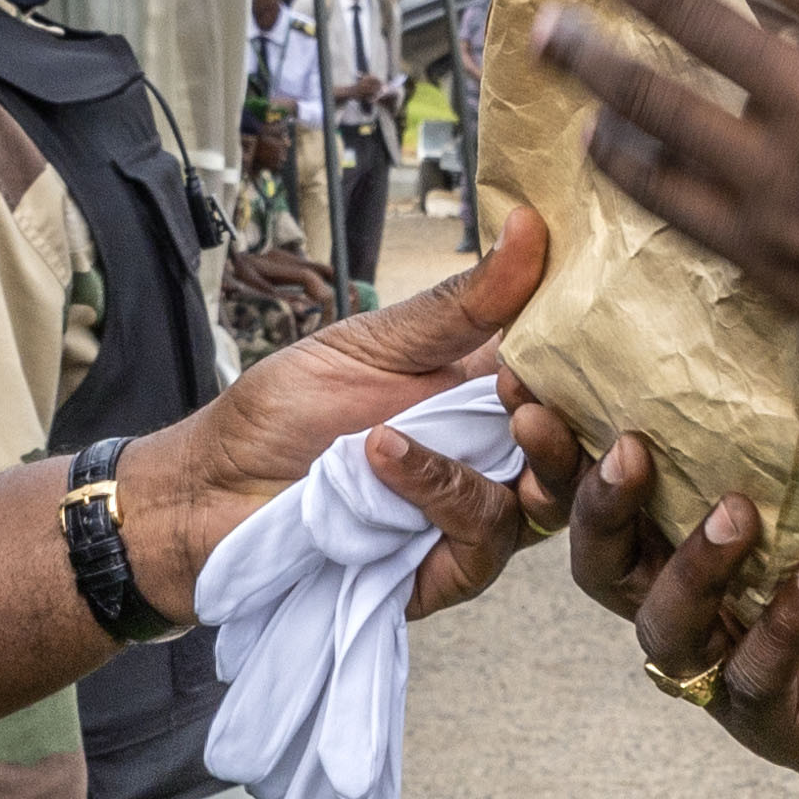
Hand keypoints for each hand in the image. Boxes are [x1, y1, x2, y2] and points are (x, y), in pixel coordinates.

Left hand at [112, 214, 546, 621]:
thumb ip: (460, 305)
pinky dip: (441, 491)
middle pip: (578, 452)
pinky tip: (387, 455)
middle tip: (537, 385)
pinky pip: (480, 540)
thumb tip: (529, 226)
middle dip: (575, 421)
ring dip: (523, 456)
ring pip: (545, 502)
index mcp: (487, 396)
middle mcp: (494, 460)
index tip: (585, 318)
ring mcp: (473, 517)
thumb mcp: (375, 342)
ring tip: (494, 413)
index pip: (568, 379)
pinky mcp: (444, 572)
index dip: (589, 358)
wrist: (210, 488)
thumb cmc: (285, 410)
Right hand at [529, 412, 798, 798]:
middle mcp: (718, 616)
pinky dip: (777, 625)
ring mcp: (743, 678)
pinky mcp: (788, 733)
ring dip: (688, 563)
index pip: (633, 505)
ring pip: (662, 629)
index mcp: (730, 555)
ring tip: (737, 512)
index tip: (543, 392)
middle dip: (594, 506)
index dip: (578, 456)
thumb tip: (763, 437)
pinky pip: (749, 682)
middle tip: (617, 447)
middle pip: (609, 569)